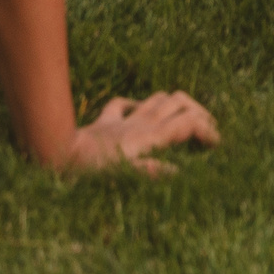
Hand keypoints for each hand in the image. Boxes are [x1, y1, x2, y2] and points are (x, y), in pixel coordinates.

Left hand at [55, 91, 219, 176]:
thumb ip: (151, 171)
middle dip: (198, 111)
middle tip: (208, 128)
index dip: (207, 130)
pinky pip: (124, 105)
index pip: (188, 123)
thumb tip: (179, 172)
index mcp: (149, 136)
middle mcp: (140, 123)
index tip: (217, 144)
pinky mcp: (105, 123)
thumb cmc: (89, 171)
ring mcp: (123, 120)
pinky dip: (138, 105)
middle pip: (179, 102)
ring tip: (185, 117)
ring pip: (157, 98)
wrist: (55, 153)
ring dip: (175, 103)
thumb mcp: (122, 175)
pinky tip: (139, 111)